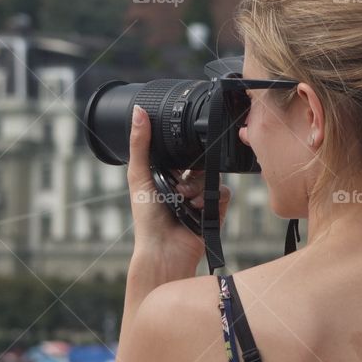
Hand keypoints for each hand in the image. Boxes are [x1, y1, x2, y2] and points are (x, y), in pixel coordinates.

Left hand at [127, 105, 230, 273]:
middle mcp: (184, 185)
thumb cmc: (147, 218)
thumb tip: (138, 111)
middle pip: (200, 162)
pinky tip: (197, 209)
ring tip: (184, 200)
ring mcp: (200, 197)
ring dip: (198, 188)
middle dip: (192, 171)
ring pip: (211, 176)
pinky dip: (211, 198)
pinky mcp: (215, 210)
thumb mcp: (139, 175)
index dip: (183, 148)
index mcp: (166, 174)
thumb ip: (140, 144)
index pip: (181, 152)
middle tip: (178, 184)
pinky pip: (223, 192)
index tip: (181, 145)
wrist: (164, 249)